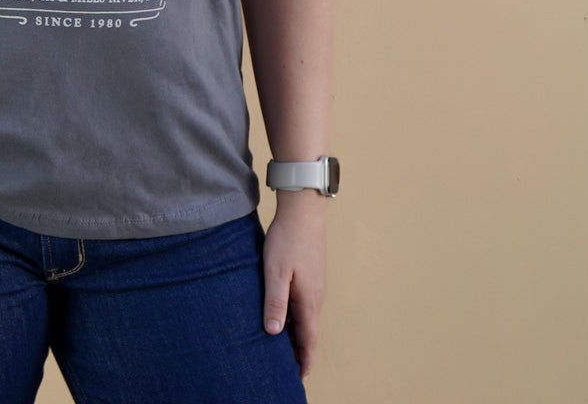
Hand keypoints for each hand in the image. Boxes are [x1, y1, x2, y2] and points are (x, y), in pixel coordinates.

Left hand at [262, 191, 326, 380]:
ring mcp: (314, 283)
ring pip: (305, 316)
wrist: (303, 210)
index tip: (299, 378)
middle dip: (299, 351)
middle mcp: (315, 295)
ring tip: (281, 345)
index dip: (304, 360)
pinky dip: (295, 315)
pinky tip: (282, 312)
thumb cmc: (288, 240)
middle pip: (308, 331)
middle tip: (288, 368)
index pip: (308, 339)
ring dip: (296, 333)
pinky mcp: (310, 273)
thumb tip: (272, 333)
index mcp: (308, 300)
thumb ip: (275, 302)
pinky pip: (303, 302)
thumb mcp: (276, 271)